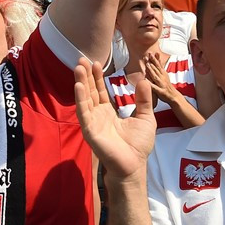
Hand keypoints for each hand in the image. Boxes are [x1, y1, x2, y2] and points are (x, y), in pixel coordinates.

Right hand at [73, 58, 154, 180]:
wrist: (134, 164)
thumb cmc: (139, 145)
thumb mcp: (145, 117)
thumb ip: (143, 99)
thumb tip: (143, 80)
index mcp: (108, 113)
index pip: (100, 92)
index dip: (97, 78)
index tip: (96, 63)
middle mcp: (97, 116)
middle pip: (90, 92)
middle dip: (86, 76)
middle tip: (82, 59)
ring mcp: (92, 123)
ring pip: (84, 99)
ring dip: (81, 82)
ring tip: (78, 67)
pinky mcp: (89, 130)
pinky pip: (83, 112)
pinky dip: (80, 98)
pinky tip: (79, 85)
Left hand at [142, 53, 177, 101]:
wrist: (174, 97)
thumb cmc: (167, 85)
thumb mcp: (164, 75)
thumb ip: (160, 67)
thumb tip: (157, 58)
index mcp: (163, 74)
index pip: (158, 65)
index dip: (154, 59)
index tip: (150, 52)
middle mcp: (163, 78)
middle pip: (157, 69)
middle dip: (152, 62)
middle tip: (148, 54)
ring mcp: (162, 84)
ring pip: (156, 77)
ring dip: (152, 71)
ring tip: (147, 65)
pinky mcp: (161, 92)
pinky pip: (155, 88)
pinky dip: (150, 84)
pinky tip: (145, 81)